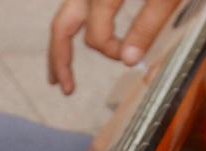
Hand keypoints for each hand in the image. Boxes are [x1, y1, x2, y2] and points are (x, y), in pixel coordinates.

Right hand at [48, 0, 184, 94]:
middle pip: (62, 26)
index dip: (113, 52)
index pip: (96, 36)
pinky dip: (71, 27)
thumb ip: (148, 25)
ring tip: (57, 75)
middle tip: (64, 88)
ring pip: (64, 16)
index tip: (135, 57)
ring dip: (59, 46)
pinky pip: (76, 8)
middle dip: (60, 59)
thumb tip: (128, 61)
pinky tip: (74, 42)